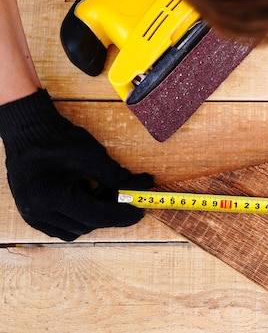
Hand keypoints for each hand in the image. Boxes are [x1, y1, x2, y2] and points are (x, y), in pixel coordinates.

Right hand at [0, 89, 153, 240]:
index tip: (139, 212)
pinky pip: (60, 227)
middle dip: (107, 211)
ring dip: (91, 215)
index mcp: (54, 197)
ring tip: (92, 188)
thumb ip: (118, 176)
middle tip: (117, 192)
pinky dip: (76, 217)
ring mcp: (32, 215)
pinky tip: (80, 195)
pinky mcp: (30, 214)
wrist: (28, 132)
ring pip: (74, 230)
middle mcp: (39, 211)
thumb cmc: (58, 140)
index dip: (122, 215)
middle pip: (87, 225)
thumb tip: (144, 185)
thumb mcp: (93, 156)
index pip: (98, 216)